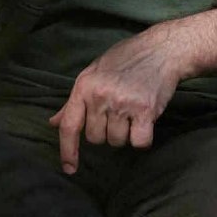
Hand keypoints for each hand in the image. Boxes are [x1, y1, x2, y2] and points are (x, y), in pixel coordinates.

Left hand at [49, 25, 178, 172]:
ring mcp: (123, 104)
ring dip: (125, 132)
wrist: (162, 48)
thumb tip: (54, 123)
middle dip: (106, 130)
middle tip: (119, 109)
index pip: (69, 125)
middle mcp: (101, 96)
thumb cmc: (127, 57)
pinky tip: (145, 120)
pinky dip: (142, 137)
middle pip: (95, 138)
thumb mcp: (95, 70)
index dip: (67, 150)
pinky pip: (139, 142)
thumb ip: (75, 99)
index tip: (69, 168)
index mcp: (85, 85)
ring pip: (117, 141)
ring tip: (133, 109)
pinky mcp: (145, 110)